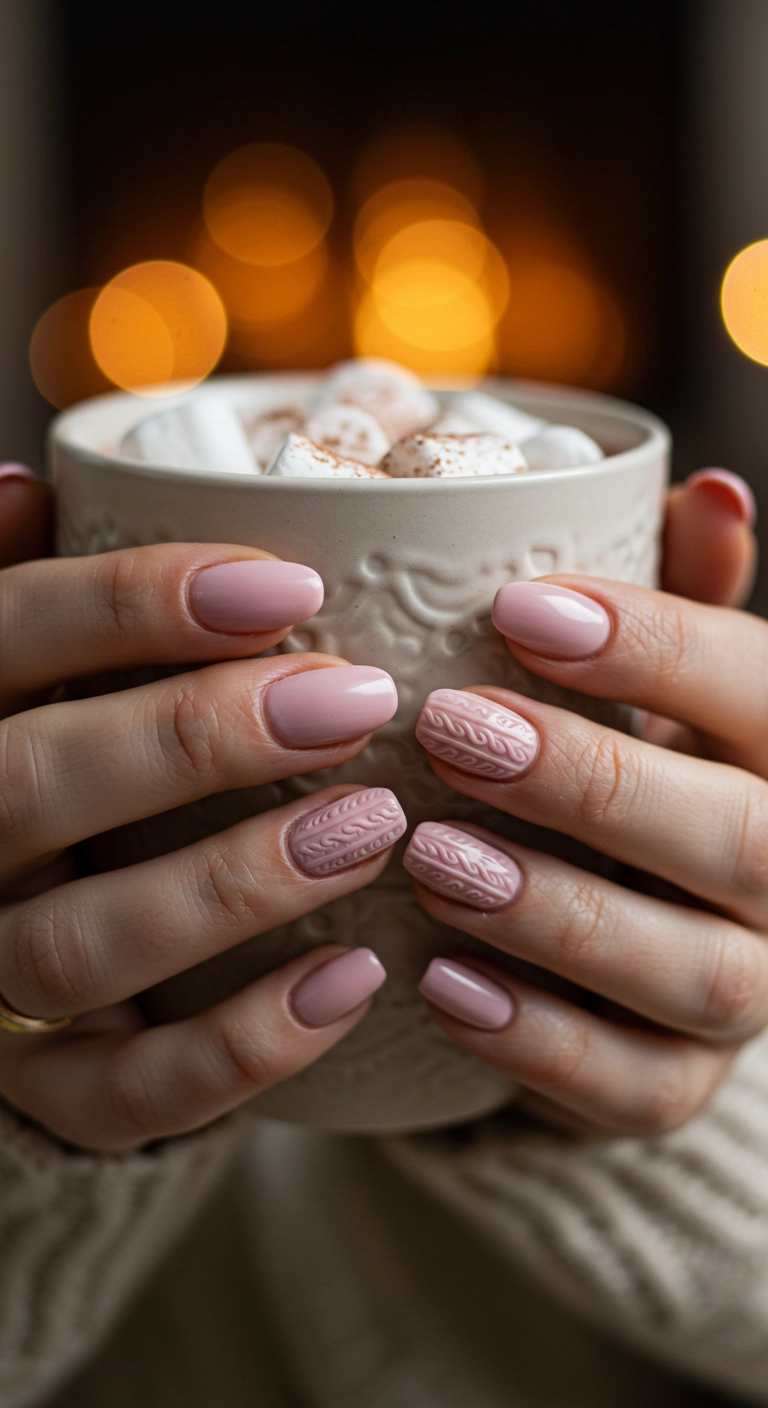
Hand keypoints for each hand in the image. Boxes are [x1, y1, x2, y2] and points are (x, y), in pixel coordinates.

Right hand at [0, 468, 403, 1151]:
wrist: (20, 935)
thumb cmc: (50, 764)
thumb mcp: (19, 676)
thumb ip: (21, 589)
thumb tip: (24, 486)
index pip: (9, 635)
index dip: (137, 601)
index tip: (291, 584)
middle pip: (34, 784)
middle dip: (197, 736)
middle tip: (355, 704)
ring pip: (76, 949)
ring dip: (230, 886)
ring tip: (374, 828)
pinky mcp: (39, 1088)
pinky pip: (122, 1096)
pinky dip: (238, 1050)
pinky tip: (351, 980)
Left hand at [406, 468, 762, 1136]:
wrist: (636, 930)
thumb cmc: (639, 766)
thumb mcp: (661, 683)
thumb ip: (686, 596)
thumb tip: (712, 490)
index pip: (762, 692)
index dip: (655, 646)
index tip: (515, 606)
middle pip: (737, 839)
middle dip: (594, 780)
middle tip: (452, 729)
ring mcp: (749, 994)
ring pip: (691, 972)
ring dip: (557, 914)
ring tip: (428, 857)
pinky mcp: (679, 1085)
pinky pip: (633, 1088)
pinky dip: (539, 1042)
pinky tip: (441, 985)